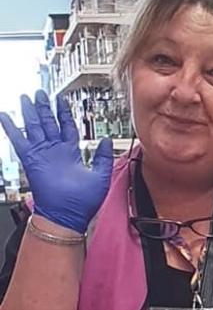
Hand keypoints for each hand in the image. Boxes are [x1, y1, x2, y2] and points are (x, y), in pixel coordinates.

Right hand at [0, 90, 113, 234]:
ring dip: (30, 112)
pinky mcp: (31, 160)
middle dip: (44, 107)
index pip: (67, 127)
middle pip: (48, 123)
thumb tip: (106, 141)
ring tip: (26, 98)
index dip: (64, 113)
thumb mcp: (101, 175)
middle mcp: (55, 152)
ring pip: (34, 127)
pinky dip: (11, 127)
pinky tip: (5, 116)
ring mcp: (42, 155)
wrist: (66, 216)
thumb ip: (103, 156)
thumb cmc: (82, 203)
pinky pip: (19, 140)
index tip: (62, 100)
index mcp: (71, 154)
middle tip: (40, 93)